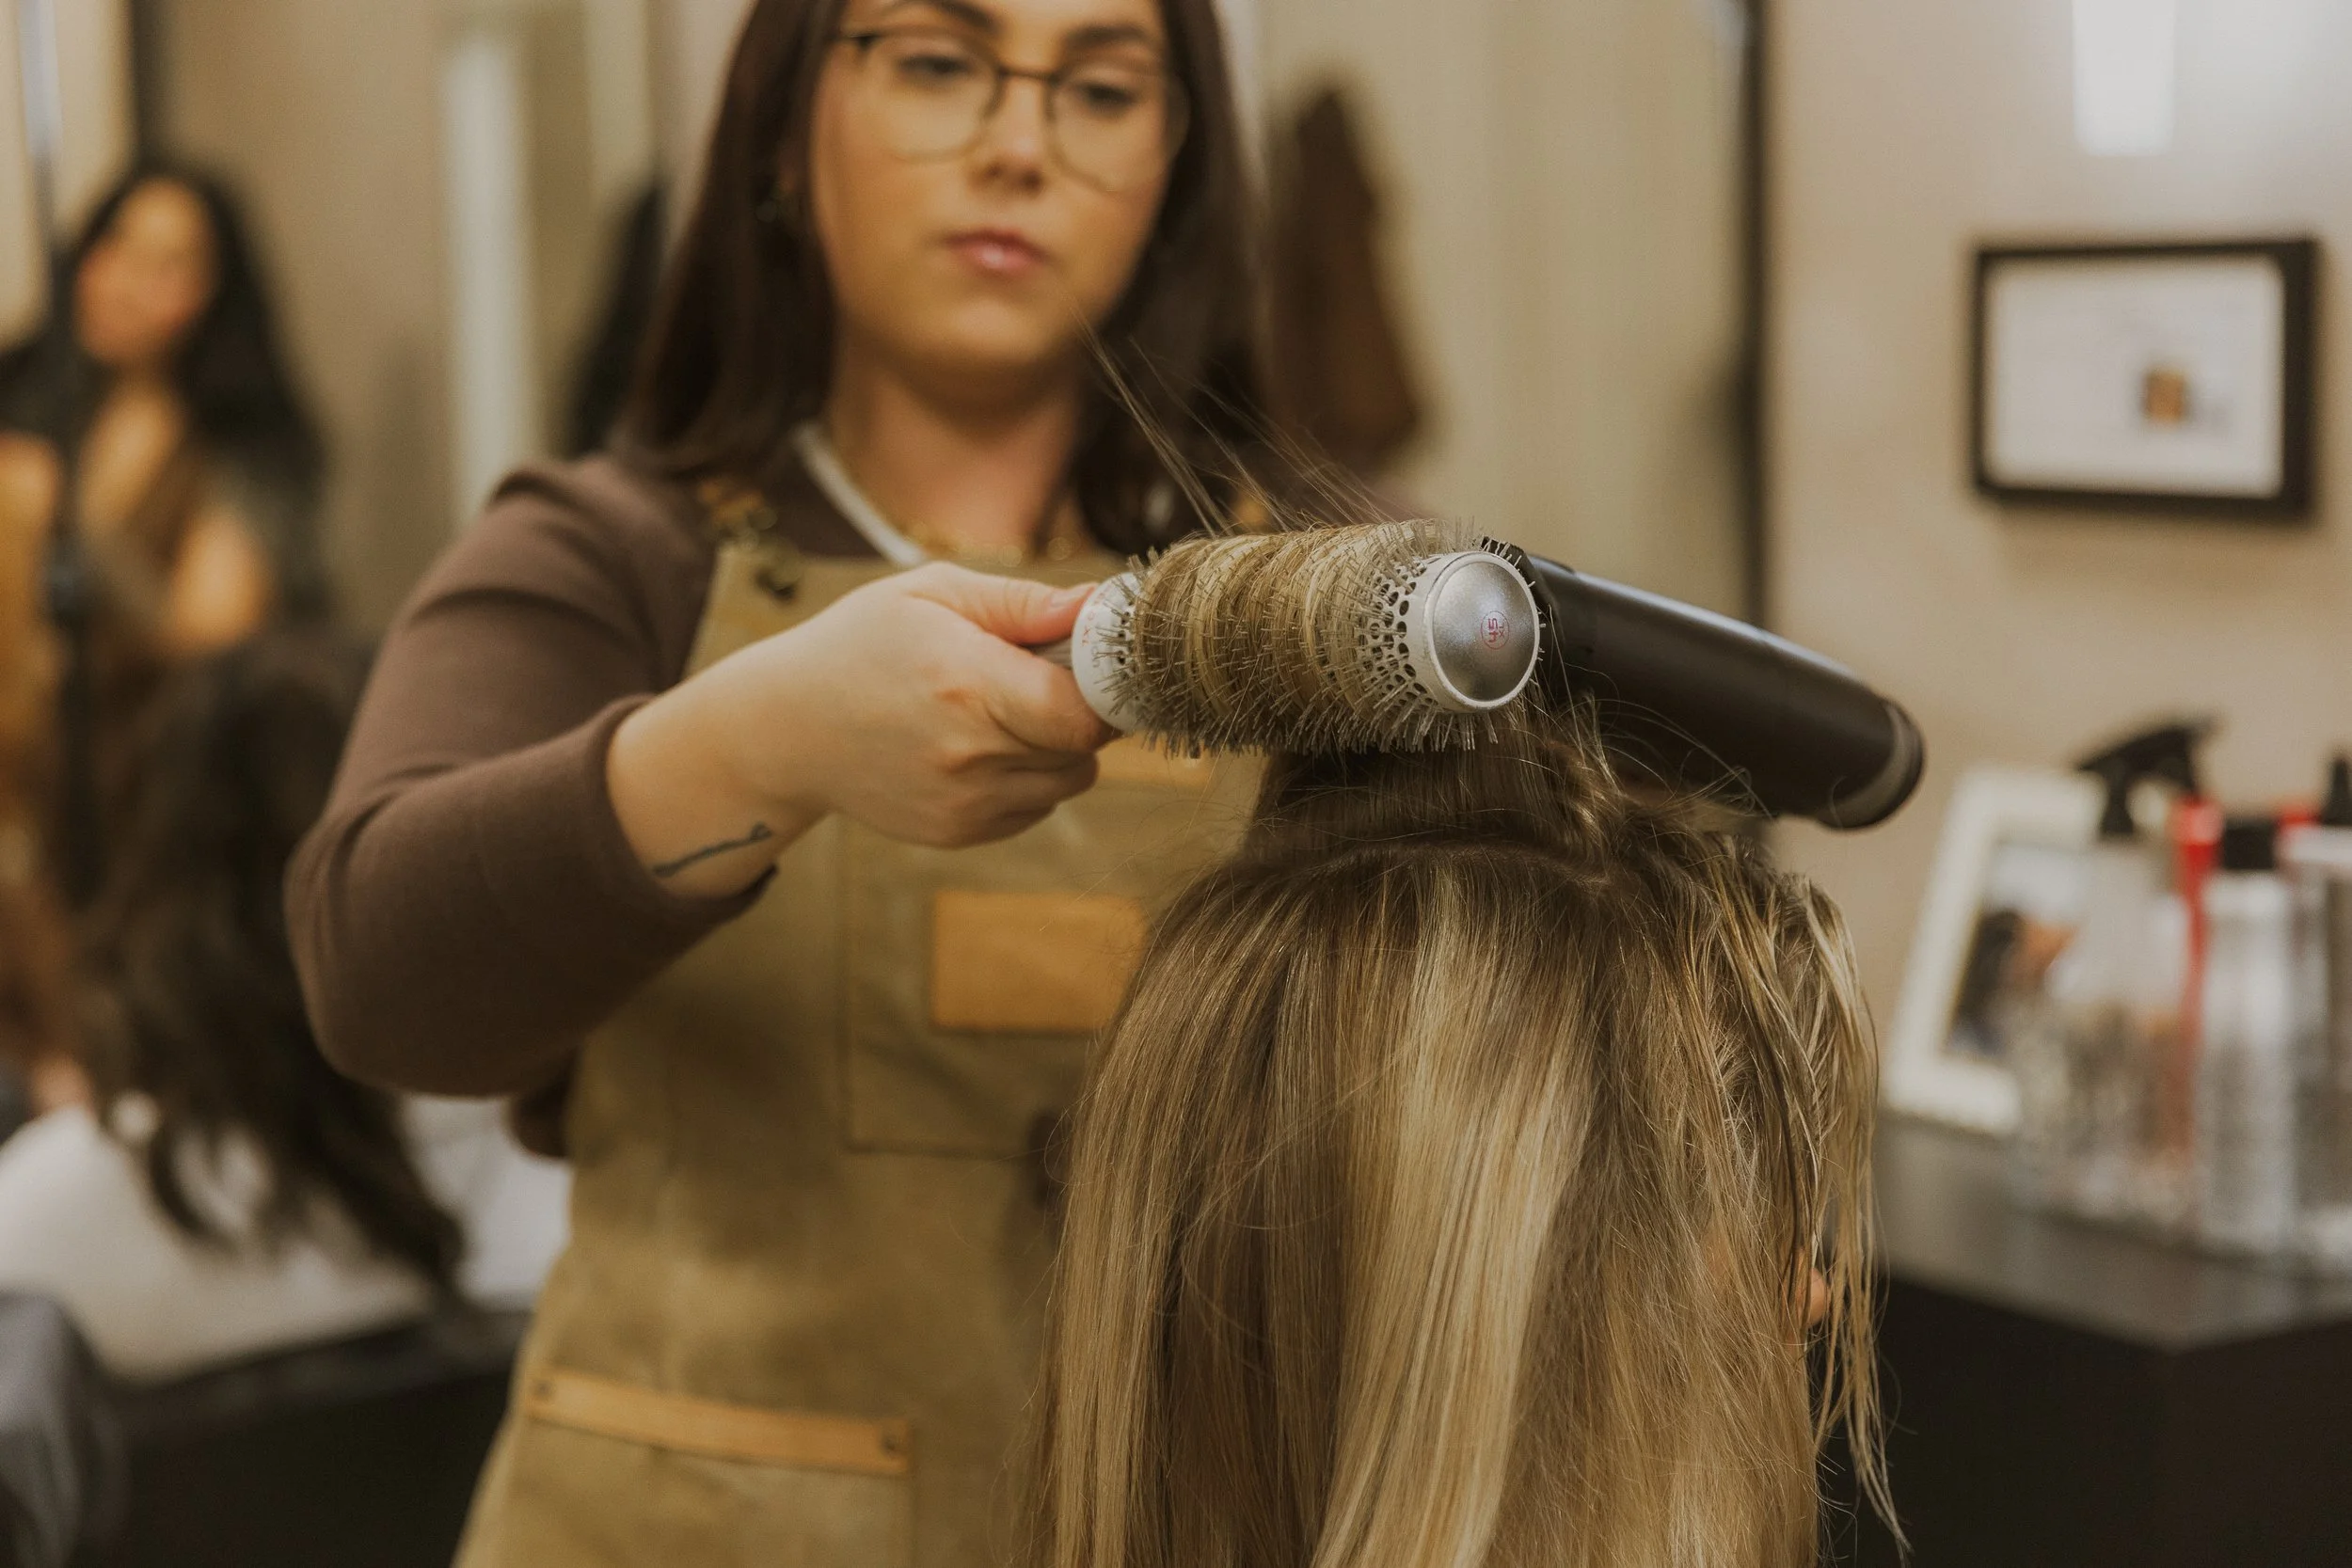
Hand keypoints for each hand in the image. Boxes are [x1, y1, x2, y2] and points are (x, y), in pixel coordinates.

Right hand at [608, 563, 1112, 895]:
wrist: (787, 728)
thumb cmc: (861, 643)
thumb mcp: (930, 594)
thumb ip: (1020, 602)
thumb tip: (1097, 604)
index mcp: (967, 683)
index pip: (1084, 711)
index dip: (1103, 686)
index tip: (1093, 662)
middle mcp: (969, 754)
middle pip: (1085, 747)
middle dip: (1082, 710)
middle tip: (1045, 676)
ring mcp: (964, 802)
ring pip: (1069, 781)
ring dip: (1058, 747)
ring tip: (1007, 708)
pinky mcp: (958, 832)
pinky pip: (1036, 807)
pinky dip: (1028, 777)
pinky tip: (981, 743)